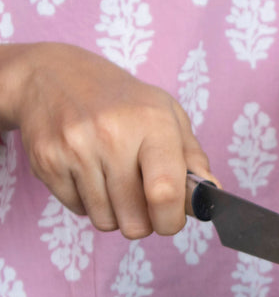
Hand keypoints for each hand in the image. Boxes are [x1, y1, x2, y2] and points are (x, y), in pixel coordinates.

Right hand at [0, 42, 213, 237]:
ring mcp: (75, 148)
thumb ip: (193, 158)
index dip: (171, 220)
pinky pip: (78, 211)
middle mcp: (111, 134)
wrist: (50, 74)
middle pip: (135, 221)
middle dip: (143, 221)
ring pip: (106, 222)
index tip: (171, 219)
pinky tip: (88, 173)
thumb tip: (212, 194)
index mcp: (151, 123)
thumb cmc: (122, 102)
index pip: (165, 193)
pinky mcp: (47, 161)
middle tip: (141, 199)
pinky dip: (87, 203)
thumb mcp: (167, 115)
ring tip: (113, 182)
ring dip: (115, 213)